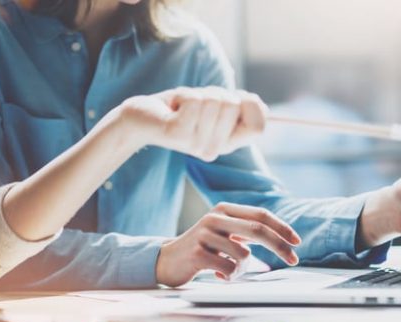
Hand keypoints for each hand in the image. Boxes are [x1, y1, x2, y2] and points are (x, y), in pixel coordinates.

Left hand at [112, 87, 266, 161]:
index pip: (258, 127)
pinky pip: (195, 101)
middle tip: (197, 105)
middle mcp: (214, 148)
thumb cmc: (179, 109)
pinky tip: (173, 108)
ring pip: (214, 101)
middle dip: (216, 93)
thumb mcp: (213, 107)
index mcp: (227, 143)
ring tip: (183, 107)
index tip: (234, 99)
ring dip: (198, 94)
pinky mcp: (178, 133)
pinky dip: (184, 94)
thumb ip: (237, 106)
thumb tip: (258, 104)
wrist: (141, 118)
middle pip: (234, 106)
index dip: (252, 106)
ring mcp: (196, 143)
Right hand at [155, 203, 300, 286]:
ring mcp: (204, 235)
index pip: (261, 215)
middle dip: (280, 246)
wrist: (166, 261)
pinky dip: (228, 276)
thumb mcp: (225, 233)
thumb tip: (282, 240)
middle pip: (258, 230)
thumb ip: (247, 231)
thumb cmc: (203, 249)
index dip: (282, 228)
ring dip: (242, 269)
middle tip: (294, 260)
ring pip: (244, 255)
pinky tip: (215, 273)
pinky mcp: (197, 253)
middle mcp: (215, 218)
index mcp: (225, 209)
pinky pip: (228, 269)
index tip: (297, 242)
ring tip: (227, 270)